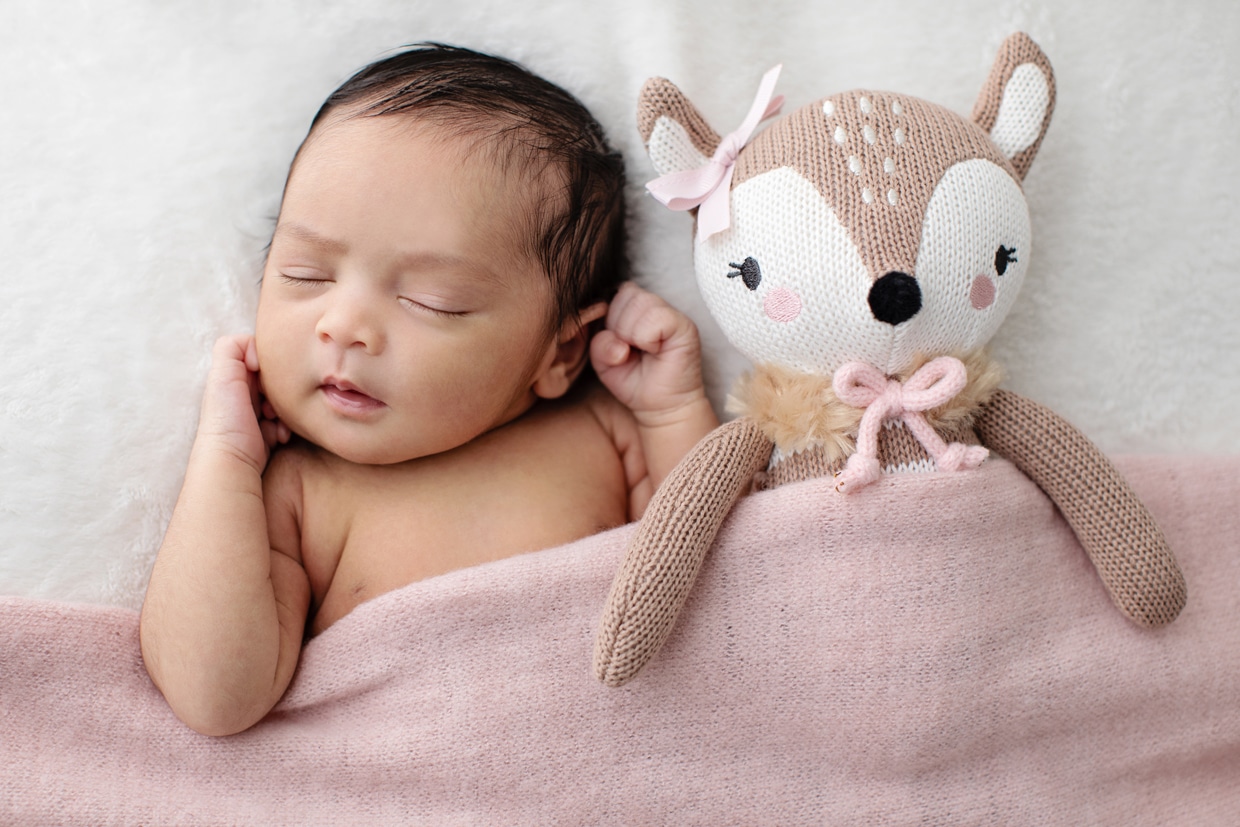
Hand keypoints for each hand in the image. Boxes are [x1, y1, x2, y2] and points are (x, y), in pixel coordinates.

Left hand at [195, 335, 289, 472]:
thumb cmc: (226, 419)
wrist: (231, 462)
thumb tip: (257, 349)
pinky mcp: (265, 435)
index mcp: (228, 380)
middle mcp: (240, 397)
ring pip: (283, 402)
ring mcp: (253, 417)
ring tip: (275, 422)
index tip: (263, 378)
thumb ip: (233, 347)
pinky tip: (280, 437)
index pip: (258, 359)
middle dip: (279, 390)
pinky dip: (286, 428)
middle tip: (271, 405)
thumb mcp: (222, 375)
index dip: (266, 366)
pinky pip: (286, 424)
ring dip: (285, 411)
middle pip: (273, 381)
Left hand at [590, 282, 708, 426]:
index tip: (622, 347)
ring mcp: (673, 314)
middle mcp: (656, 306)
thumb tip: (616, 341)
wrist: (662, 407)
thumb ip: (599, 345)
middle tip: (633, 351)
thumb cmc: (636, 383)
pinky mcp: (685, 326)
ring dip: (632, 333)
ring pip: (640, 302)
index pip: (615, 294)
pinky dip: (647, 337)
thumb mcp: (605, 365)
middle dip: (620, 327)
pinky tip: (655, 351)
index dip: (611, 321)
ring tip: (644, 351)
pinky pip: (656, 316)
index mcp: (636, 308)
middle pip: (626, 294)